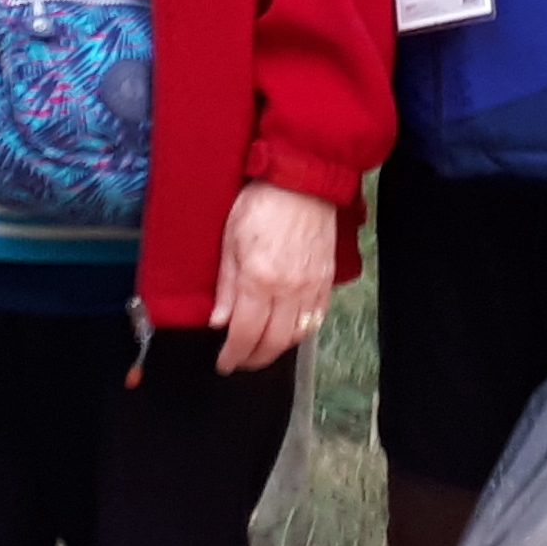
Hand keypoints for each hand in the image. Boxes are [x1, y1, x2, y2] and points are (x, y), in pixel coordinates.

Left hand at [210, 179, 339, 376]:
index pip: (245, 333)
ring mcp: (311, 286)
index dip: (233, 355)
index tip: (224, 364)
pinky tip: (288, 330)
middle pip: (273, 343)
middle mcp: (288, 289)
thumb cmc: (261, 203)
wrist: (302, 181)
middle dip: (254, 359)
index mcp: (259, 279)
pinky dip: (301, 332)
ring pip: (297, 335)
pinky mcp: (326, 280)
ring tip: (262, 348)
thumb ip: (226, 285)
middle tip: (240, 361)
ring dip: (278, 348)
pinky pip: (317, 318)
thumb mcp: (230, 240)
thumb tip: (219, 322)